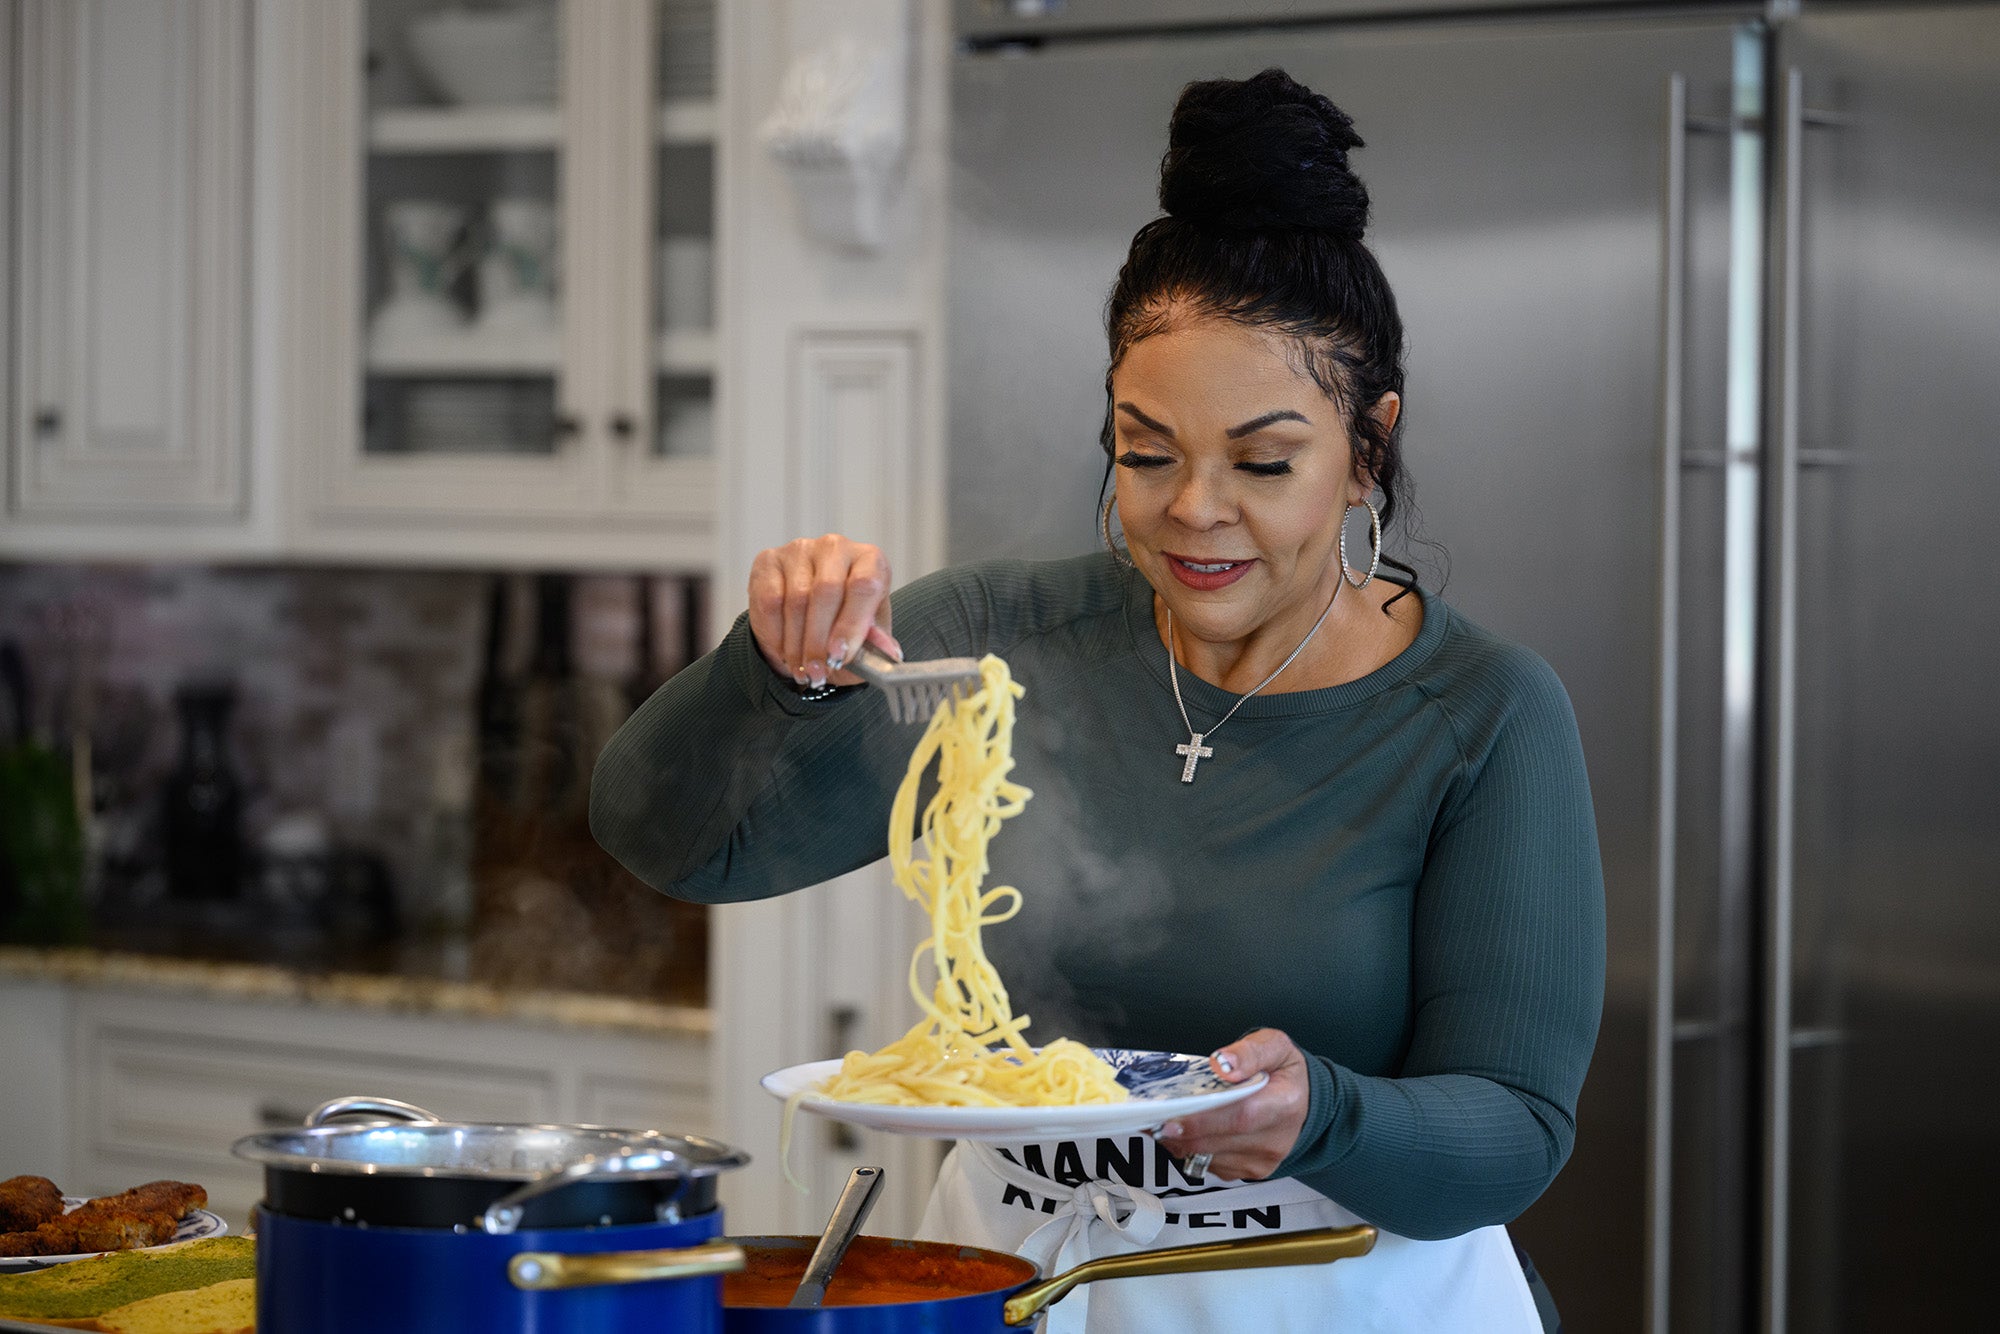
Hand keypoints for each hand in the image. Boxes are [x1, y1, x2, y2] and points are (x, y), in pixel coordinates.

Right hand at [747, 534, 902, 688]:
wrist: (808, 615)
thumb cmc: (844, 621)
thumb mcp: (866, 636)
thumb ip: (877, 645)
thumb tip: (890, 653)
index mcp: (870, 560)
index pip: (864, 585)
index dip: (852, 624)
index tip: (840, 655)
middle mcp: (836, 548)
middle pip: (827, 591)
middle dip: (820, 641)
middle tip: (818, 671)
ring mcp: (800, 550)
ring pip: (796, 600)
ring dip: (797, 644)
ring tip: (803, 669)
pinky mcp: (769, 560)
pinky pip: (770, 601)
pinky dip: (776, 635)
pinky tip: (784, 651)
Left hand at [1155, 1028, 1311, 1182]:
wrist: (1306, 1103)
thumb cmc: (1285, 1073)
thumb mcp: (1275, 1046)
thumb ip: (1249, 1051)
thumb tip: (1224, 1064)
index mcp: (1284, 1103)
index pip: (1240, 1117)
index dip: (1203, 1121)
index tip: (1171, 1118)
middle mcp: (1276, 1139)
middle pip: (1219, 1141)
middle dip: (1179, 1132)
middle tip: (1150, 1118)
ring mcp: (1262, 1161)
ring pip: (1209, 1157)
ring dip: (1179, 1142)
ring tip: (1159, 1121)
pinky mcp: (1249, 1172)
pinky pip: (1210, 1166)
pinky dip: (1189, 1150)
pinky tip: (1180, 1132)